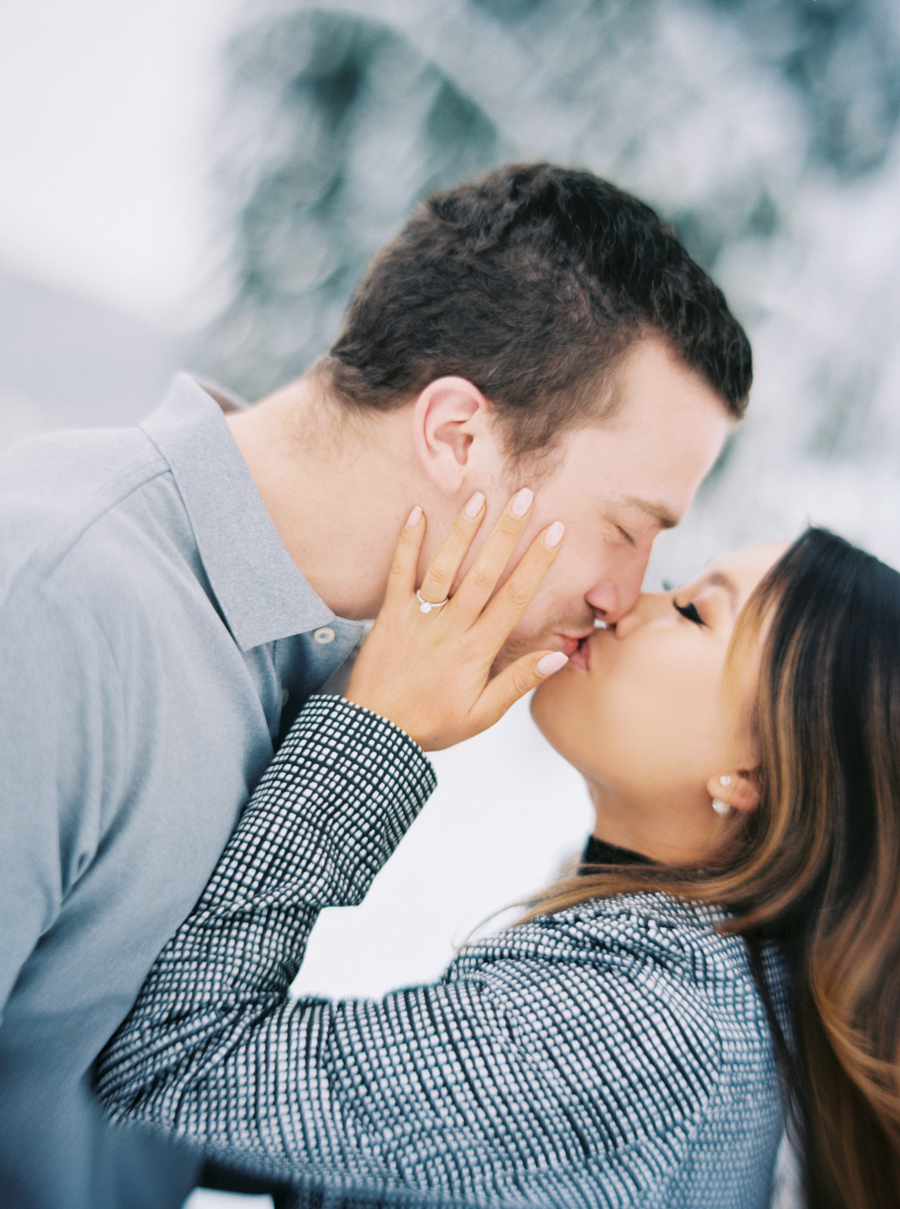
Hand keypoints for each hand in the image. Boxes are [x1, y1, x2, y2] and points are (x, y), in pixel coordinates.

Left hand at [345, 489, 567, 750]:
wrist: (375, 732)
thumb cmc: (431, 724)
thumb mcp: (482, 714)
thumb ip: (519, 681)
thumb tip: (559, 656)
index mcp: (476, 650)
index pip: (514, 598)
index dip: (536, 562)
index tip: (554, 532)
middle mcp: (450, 628)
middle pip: (484, 573)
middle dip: (507, 533)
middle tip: (525, 496)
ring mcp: (418, 618)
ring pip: (444, 567)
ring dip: (462, 531)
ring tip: (479, 497)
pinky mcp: (390, 615)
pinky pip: (398, 573)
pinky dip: (407, 543)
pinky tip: (417, 512)